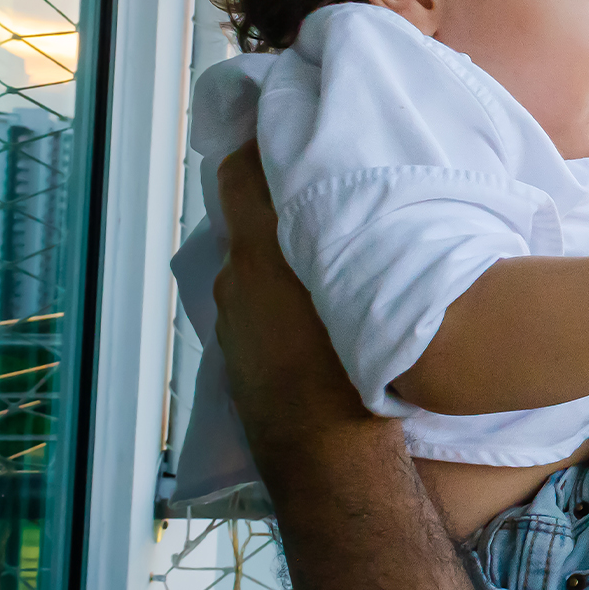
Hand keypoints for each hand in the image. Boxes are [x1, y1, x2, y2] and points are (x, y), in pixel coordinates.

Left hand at [211, 142, 374, 455]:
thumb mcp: (356, 283)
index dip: (259, 147)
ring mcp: (232, 328)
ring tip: (340, 262)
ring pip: (258, 273)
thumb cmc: (352, 369)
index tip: (288, 128)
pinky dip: (285, 306)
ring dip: (288, 262)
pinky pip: (261, 315)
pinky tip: (325, 320)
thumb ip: (337, 227)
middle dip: (285, 210)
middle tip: (336, 201)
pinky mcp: (241, 365)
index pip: (241, 175)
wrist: (331, 460)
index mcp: (254, 256)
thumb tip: (325, 184)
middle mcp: (232, 285)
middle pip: (251, 226)